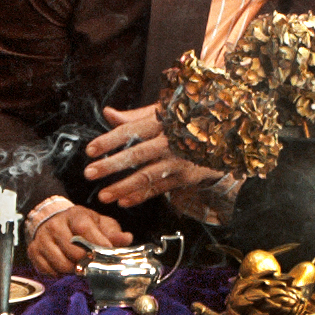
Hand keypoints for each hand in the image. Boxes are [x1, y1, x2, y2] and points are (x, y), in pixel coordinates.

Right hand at [26, 201, 128, 276]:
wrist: (53, 220)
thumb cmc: (81, 225)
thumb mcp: (99, 223)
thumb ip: (113, 232)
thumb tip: (127, 239)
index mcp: (75, 215)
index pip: (84, 229)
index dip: (97, 244)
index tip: (107, 253)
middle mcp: (55, 225)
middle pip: (74, 252)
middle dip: (87, 262)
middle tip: (93, 265)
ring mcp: (42, 238)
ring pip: (61, 264)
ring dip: (73, 270)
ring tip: (79, 266)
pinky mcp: (33, 251)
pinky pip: (48, 270)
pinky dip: (58, 273)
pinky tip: (65, 267)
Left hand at [83, 100, 223, 210]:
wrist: (225, 134)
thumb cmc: (187, 121)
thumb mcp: (163, 112)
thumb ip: (134, 117)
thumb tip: (108, 113)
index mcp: (161, 121)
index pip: (130, 131)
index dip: (109, 141)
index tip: (90, 150)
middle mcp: (170, 141)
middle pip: (137, 154)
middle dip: (111, 165)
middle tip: (90, 173)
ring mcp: (179, 160)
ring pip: (147, 175)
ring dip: (124, 187)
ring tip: (104, 196)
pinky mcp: (186, 176)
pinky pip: (160, 188)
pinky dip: (142, 196)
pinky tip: (125, 201)